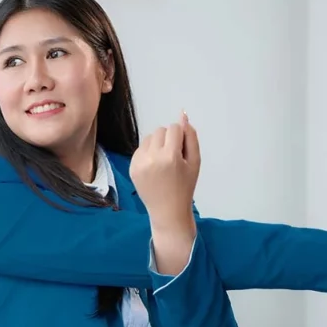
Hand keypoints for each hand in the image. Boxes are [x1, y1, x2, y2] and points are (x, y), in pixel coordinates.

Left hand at [130, 111, 199, 232]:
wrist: (167, 210)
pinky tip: (154, 167)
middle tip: (173, 157)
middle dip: (168, 139)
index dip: (180, 138)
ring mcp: (139, 162)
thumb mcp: (195, 162)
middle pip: (160, 130)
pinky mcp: (131, 167)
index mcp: (171, 156)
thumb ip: (191, 137)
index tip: (182, 152)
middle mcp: (152, 157)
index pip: (174, 128)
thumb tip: (183, 116)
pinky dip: (147, 153)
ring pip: (149, 137)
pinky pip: (140, 148)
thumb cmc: (185, 186)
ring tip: (163, 162)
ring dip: (157, 144)